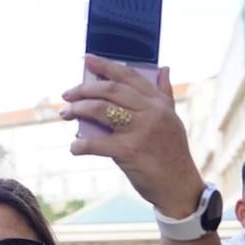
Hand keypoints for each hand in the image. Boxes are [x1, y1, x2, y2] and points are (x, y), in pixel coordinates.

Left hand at [61, 56, 203, 217]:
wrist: (179, 185)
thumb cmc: (172, 153)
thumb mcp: (172, 119)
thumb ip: (164, 94)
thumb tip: (164, 68)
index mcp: (159, 103)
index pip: (129, 76)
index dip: (106, 66)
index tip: (87, 59)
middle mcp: (151, 112)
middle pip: (111, 90)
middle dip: (84, 89)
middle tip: (67, 94)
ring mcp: (140, 131)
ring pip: (101, 110)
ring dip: (77, 110)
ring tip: (65, 113)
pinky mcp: (129, 152)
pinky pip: (96, 143)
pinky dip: (80, 144)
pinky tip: (74, 146)